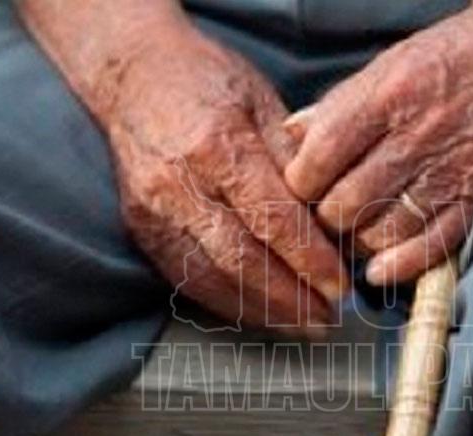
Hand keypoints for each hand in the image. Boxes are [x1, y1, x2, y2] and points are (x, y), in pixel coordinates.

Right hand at [22, 3, 346, 334]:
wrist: (131, 74)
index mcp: (217, 143)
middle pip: (241, 258)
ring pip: (212, 277)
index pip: (272, 217)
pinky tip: (260, 315)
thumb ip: (296, 162)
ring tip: (304, 325)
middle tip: (329, 319)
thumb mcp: (264, 102)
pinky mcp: (142, 229)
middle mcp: (179, 183)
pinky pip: (187, 279)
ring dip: (262, 311)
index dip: (309, 259)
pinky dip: (228, 303)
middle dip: (290, 298)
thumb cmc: (209, 81)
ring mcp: (154, 211)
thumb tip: (334, 221)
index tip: (341, 287)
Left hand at [283, 0, 472, 283]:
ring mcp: (451, 173)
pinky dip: (399, 266)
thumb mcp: (393, 61)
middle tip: (328, 210)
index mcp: (388, 97)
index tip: (302, 183)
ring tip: (356, 228)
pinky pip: (431, 246)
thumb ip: (341, 103)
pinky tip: (379, 271)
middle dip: (325, 214)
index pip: (318, 158)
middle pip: (343, 203)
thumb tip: (291, 134)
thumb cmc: (463, 53)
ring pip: (379, 231)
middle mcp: (417, 138)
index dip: (300, 181)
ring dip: (358, 239)